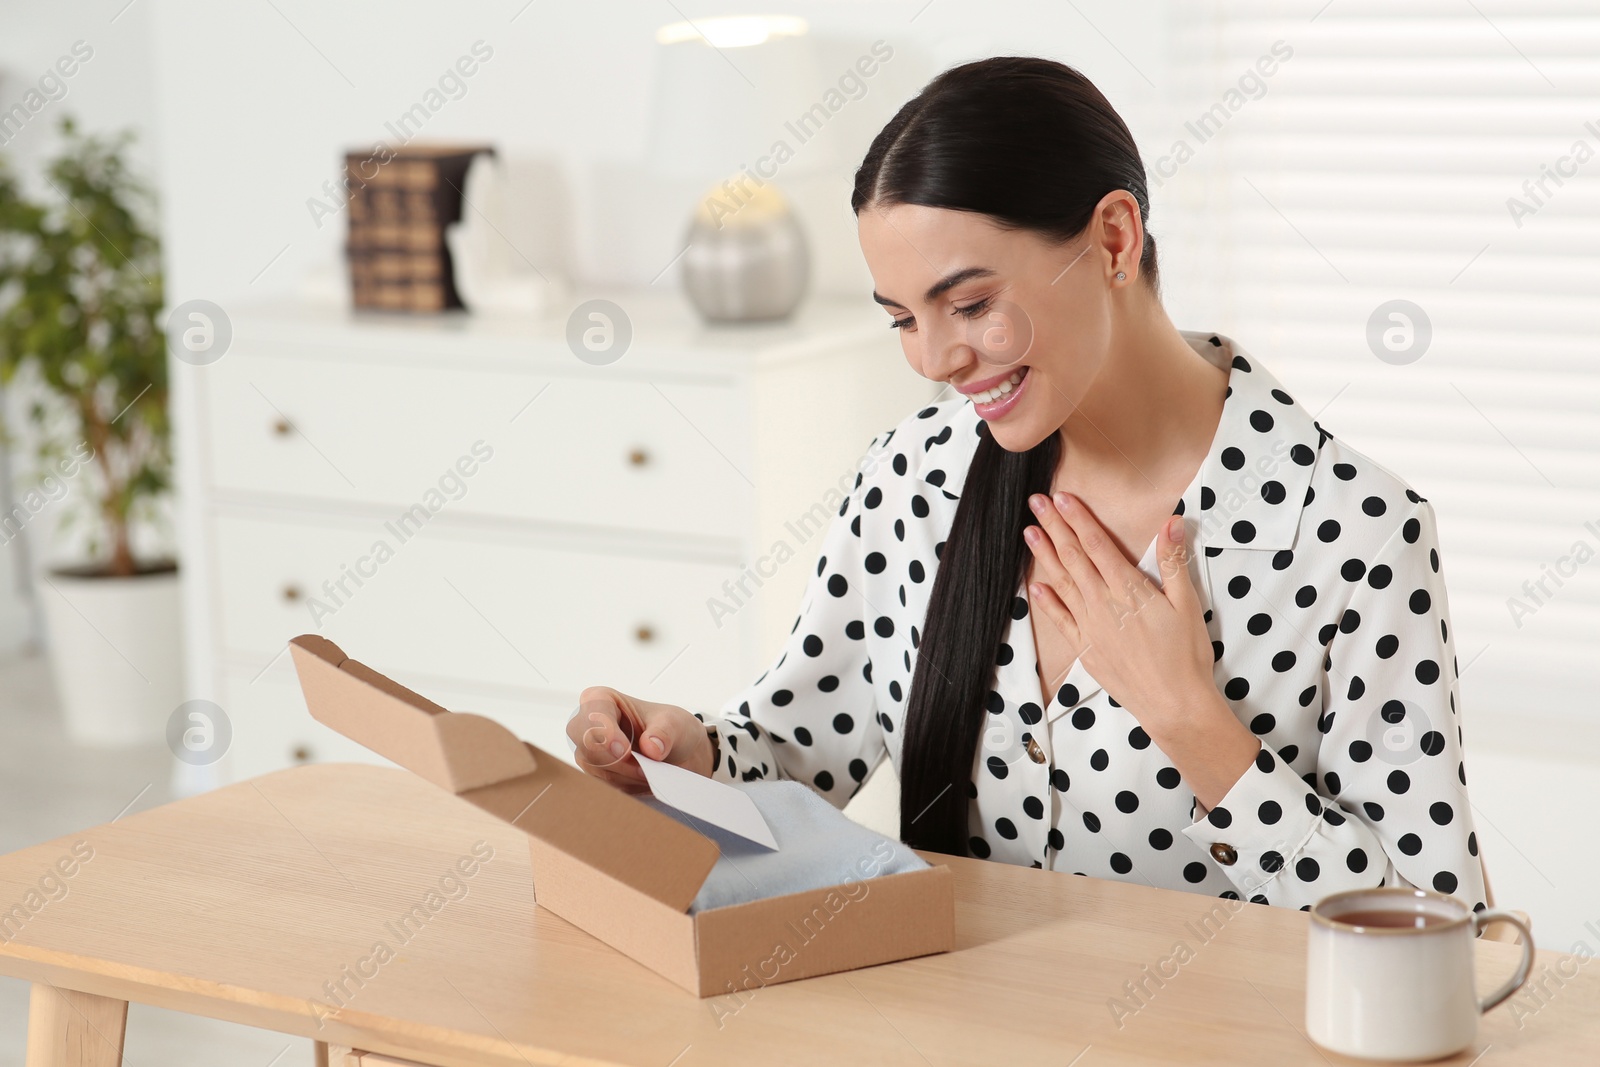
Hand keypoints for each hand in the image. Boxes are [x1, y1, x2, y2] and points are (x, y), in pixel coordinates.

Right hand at [567, 686, 712, 792]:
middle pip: (586, 745)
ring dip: (625, 776)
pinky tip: (644, 779)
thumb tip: (651, 748)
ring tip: (651, 772)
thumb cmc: (670, 728)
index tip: (625, 751)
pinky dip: (626, 786)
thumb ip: (664, 732)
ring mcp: (589, 752)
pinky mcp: (597, 774)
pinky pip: (603, 785)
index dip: (605, 734)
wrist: (677, 752)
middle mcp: (588, 725)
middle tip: (643, 769)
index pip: (592, 714)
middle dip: (615, 761)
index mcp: (601, 700)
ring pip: (595, 769)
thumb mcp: (674, 722)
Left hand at [1022, 492, 1257, 808]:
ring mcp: (1090, 627)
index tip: (1061, 498)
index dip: (1078, 519)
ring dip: (1045, 556)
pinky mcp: (1086, 648)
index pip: (1097, 545)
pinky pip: (1060, 620)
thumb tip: (1173, 522)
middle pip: (1074, 558)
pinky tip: (1035, 585)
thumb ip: (1174, 562)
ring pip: (1062, 583)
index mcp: (1129, 590)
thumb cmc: (1186, 655)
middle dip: (1055, 527)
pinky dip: (1047, 601)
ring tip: (1029, 532)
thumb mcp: (1188, 604)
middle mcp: (1103, 604)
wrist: (1173, 703)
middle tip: (1035, 502)